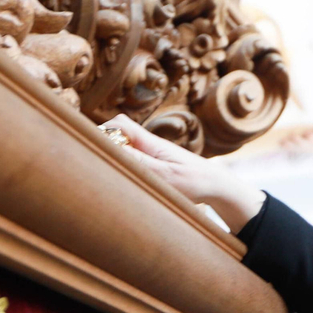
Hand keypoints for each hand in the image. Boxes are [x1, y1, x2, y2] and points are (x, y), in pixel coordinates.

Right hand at [102, 115, 266, 230]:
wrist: (217, 187)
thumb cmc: (195, 181)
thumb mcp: (165, 176)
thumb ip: (139, 163)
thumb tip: (112, 148)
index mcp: (150, 143)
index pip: (120, 124)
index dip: (104, 131)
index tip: (95, 149)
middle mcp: (149, 145)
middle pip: (118, 134)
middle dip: (104, 144)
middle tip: (95, 163)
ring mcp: (152, 155)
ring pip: (124, 147)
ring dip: (114, 157)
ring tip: (107, 174)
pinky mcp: (156, 165)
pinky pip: (133, 159)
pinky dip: (125, 167)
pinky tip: (123, 181)